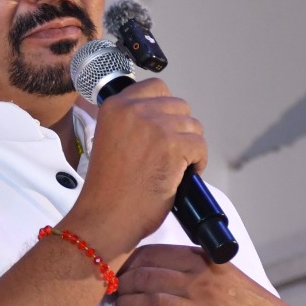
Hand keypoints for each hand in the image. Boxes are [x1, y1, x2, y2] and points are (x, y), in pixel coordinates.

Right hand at [60, 79, 206, 264]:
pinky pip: (200, 146)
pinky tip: (179, 177)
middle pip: (179, 106)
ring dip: (189, 148)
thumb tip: (164, 117)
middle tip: (168, 155)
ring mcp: (155, 126)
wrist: (106, 217)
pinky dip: (197, 163)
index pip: (157, 88)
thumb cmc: (108, 189)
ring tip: (172, 168)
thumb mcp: (110, 138)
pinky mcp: (172, 145)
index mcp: (115, 105)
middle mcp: (134, 109)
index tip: (162, 131)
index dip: (165, 111)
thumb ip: (132, 122)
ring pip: (193, 126)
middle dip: (179, 130)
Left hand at [113, 244, 301, 305]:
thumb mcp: (226, 274)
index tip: (118, 265)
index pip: (158, 254)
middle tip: (109, 287)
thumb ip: (197, 265)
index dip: (132, 260)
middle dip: (123, 282)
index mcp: (206, 264)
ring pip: (152, 304)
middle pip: (149, 277)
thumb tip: (160, 263)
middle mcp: (201, 284)